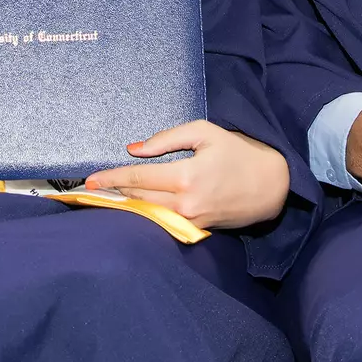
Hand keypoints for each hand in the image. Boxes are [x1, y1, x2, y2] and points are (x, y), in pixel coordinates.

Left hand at [83, 120, 289, 229]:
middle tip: (92, 188)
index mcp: (185, 175)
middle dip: (114, 193)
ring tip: (105, 198)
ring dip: (126, 205)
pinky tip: (133, 209)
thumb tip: (134, 149)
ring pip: (148, 213)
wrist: (272, 185)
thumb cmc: (239, 152)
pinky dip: (146, 214)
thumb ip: (166, 140)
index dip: (111, 178)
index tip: (90, 181)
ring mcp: (191, 220)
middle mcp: (185, 202)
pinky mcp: (198, 229)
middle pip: (138, 198)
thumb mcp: (204, 133)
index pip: (138, 178)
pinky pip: (164, 222)